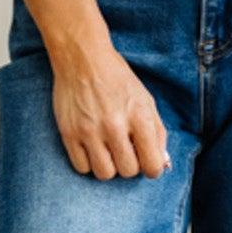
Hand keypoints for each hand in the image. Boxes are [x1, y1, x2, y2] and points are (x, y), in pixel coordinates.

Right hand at [50, 40, 171, 180]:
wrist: (82, 58)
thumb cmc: (118, 79)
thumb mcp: (146, 100)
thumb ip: (157, 133)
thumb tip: (162, 163)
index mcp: (139, 117)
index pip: (152, 165)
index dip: (152, 168)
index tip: (147, 162)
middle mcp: (115, 126)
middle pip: (128, 171)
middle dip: (130, 164)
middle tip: (125, 151)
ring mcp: (89, 131)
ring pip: (105, 174)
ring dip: (109, 166)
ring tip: (108, 151)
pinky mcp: (69, 133)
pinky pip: (81, 167)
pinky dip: (88, 163)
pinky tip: (92, 148)